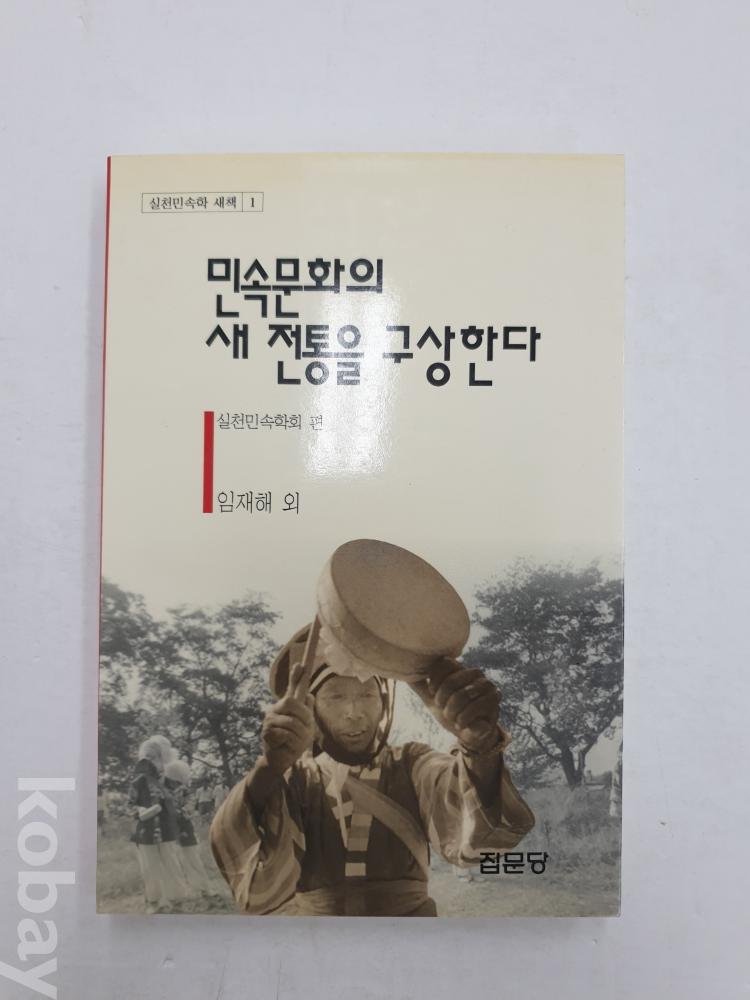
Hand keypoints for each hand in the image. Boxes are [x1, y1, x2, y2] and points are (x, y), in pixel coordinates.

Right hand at [261, 661, 315, 775]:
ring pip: (292, 722)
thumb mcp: (305, 727)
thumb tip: (310, 695)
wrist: (282, 761)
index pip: (292, 687)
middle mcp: (276, 708)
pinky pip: (287, 734)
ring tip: (296, 742)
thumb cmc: (294, 742)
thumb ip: (306, 712)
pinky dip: (293, 744)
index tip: (300, 664)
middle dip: (304, 717)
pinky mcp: (266, 731)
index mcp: (287, 706)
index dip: (296, 676)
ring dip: (300, 736)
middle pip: (292, 702)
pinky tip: (287, 747)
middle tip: (306, 728)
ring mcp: (269, 719)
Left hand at [410, 658, 500, 752]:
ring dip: (452, 711)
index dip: (434, 681)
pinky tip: (460, 724)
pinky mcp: (494, 698)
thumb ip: (421, 687)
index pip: (444, 663)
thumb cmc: (452, 713)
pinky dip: (463, 719)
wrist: (470, 734)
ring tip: (453, 718)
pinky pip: (474, 707)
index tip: (433, 695)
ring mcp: (486, 684)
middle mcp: (474, 672)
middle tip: (443, 710)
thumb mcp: (432, 701)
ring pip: (462, 695)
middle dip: (442, 700)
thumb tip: (403, 672)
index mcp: (459, 669)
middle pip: (452, 680)